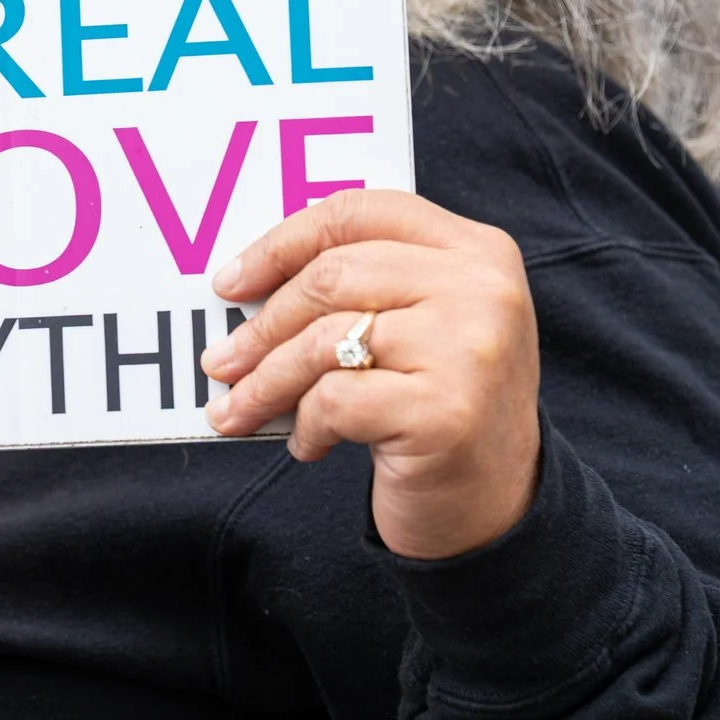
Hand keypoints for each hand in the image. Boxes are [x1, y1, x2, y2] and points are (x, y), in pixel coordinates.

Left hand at [200, 189, 540, 560]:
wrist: (500, 506)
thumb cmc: (440, 404)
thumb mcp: (421, 326)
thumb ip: (361, 285)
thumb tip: (243, 282)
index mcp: (477, 251)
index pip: (359, 213)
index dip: (283, 242)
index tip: (230, 281)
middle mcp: (483, 290)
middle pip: (331, 276)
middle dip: (261, 325)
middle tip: (219, 361)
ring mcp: (469, 350)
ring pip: (323, 341)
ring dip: (265, 382)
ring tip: (237, 410)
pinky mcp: (446, 412)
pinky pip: (335, 401)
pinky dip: (306, 425)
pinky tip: (307, 444)